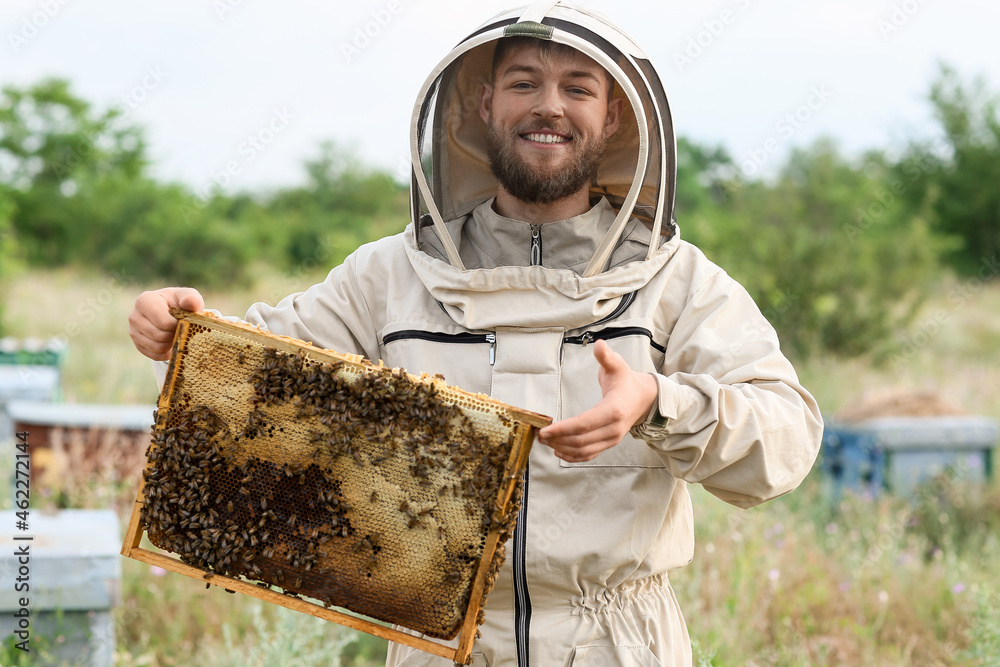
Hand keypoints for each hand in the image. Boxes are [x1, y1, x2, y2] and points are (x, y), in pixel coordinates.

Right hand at [128, 287, 204, 359]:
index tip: (184, 321)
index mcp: (145, 300)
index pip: (164, 323)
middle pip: (159, 336)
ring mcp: (133, 331)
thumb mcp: (189, 297)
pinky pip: (154, 355)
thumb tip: (191, 303)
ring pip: (157, 347)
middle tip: (182, 330)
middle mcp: (135, 316)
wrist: (171, 310)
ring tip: (178, 335)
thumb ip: (192, 299)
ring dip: (172, 345)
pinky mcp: (137, 344)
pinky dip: (167, 353)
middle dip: (175, 335)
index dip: (178, 326)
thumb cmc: (181, 302)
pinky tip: (173, 344)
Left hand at [538, 339, 657, 462]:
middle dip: (557, 439)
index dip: (563, 428)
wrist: (644, 398)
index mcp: (614, 410)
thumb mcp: (618, 365)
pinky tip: (558, 451)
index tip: (545, 430)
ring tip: (545, 441)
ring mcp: (611, 439)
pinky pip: (589, 455)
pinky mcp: (608, 443)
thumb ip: (606, 356)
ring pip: (583, 450)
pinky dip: (572, 456)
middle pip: (581, 440)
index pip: (584, 423)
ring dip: (562, 448)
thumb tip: (599, 345)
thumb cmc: (626, 381)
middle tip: (539, 434)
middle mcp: (613, 429)